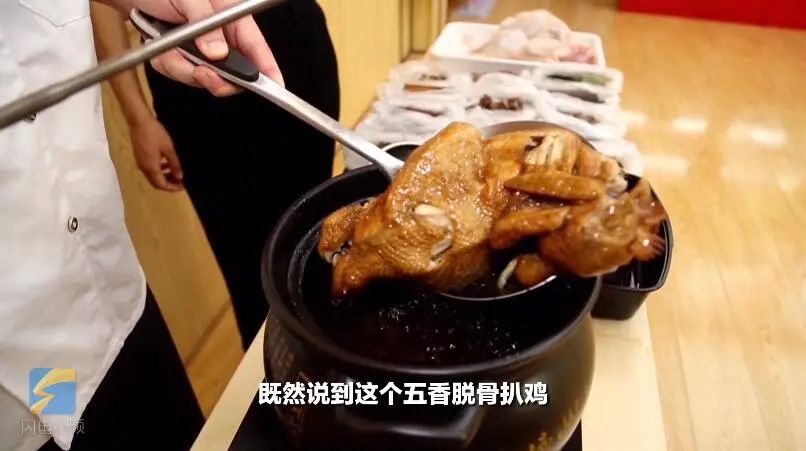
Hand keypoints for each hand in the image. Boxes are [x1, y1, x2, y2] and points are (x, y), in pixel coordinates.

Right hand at [130, 118, 183, 191]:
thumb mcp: (169, 149)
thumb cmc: (155, 134)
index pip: (161, 185)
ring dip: (164, 176)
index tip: (183, 185)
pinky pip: (149, 168)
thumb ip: (174, 164)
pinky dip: (158, 169)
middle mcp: (144, 168)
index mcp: (151, 167)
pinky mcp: (139, 156)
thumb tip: (179, 177)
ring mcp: (140, 162)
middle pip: (156, 183)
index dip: (172, 188)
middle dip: (168, 183)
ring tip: (175, 172)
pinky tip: (166, 163)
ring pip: (152, 176)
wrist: (139, 121)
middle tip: (180, 180)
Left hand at [133, 0, 283, 95]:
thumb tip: (218, 53)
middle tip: (200, 73)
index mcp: (232, 19)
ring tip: (167, 46)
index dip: (269, 69)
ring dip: (182, 68)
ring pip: (203, 78)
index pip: (258, 48)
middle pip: (233, 74)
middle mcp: (221, 38)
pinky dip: (167, 65)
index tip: (276, 86)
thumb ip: (204, 23)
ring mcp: (203, 51)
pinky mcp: (184, 58)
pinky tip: (160, 47)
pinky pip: (181, 75)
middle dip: (214, 78)